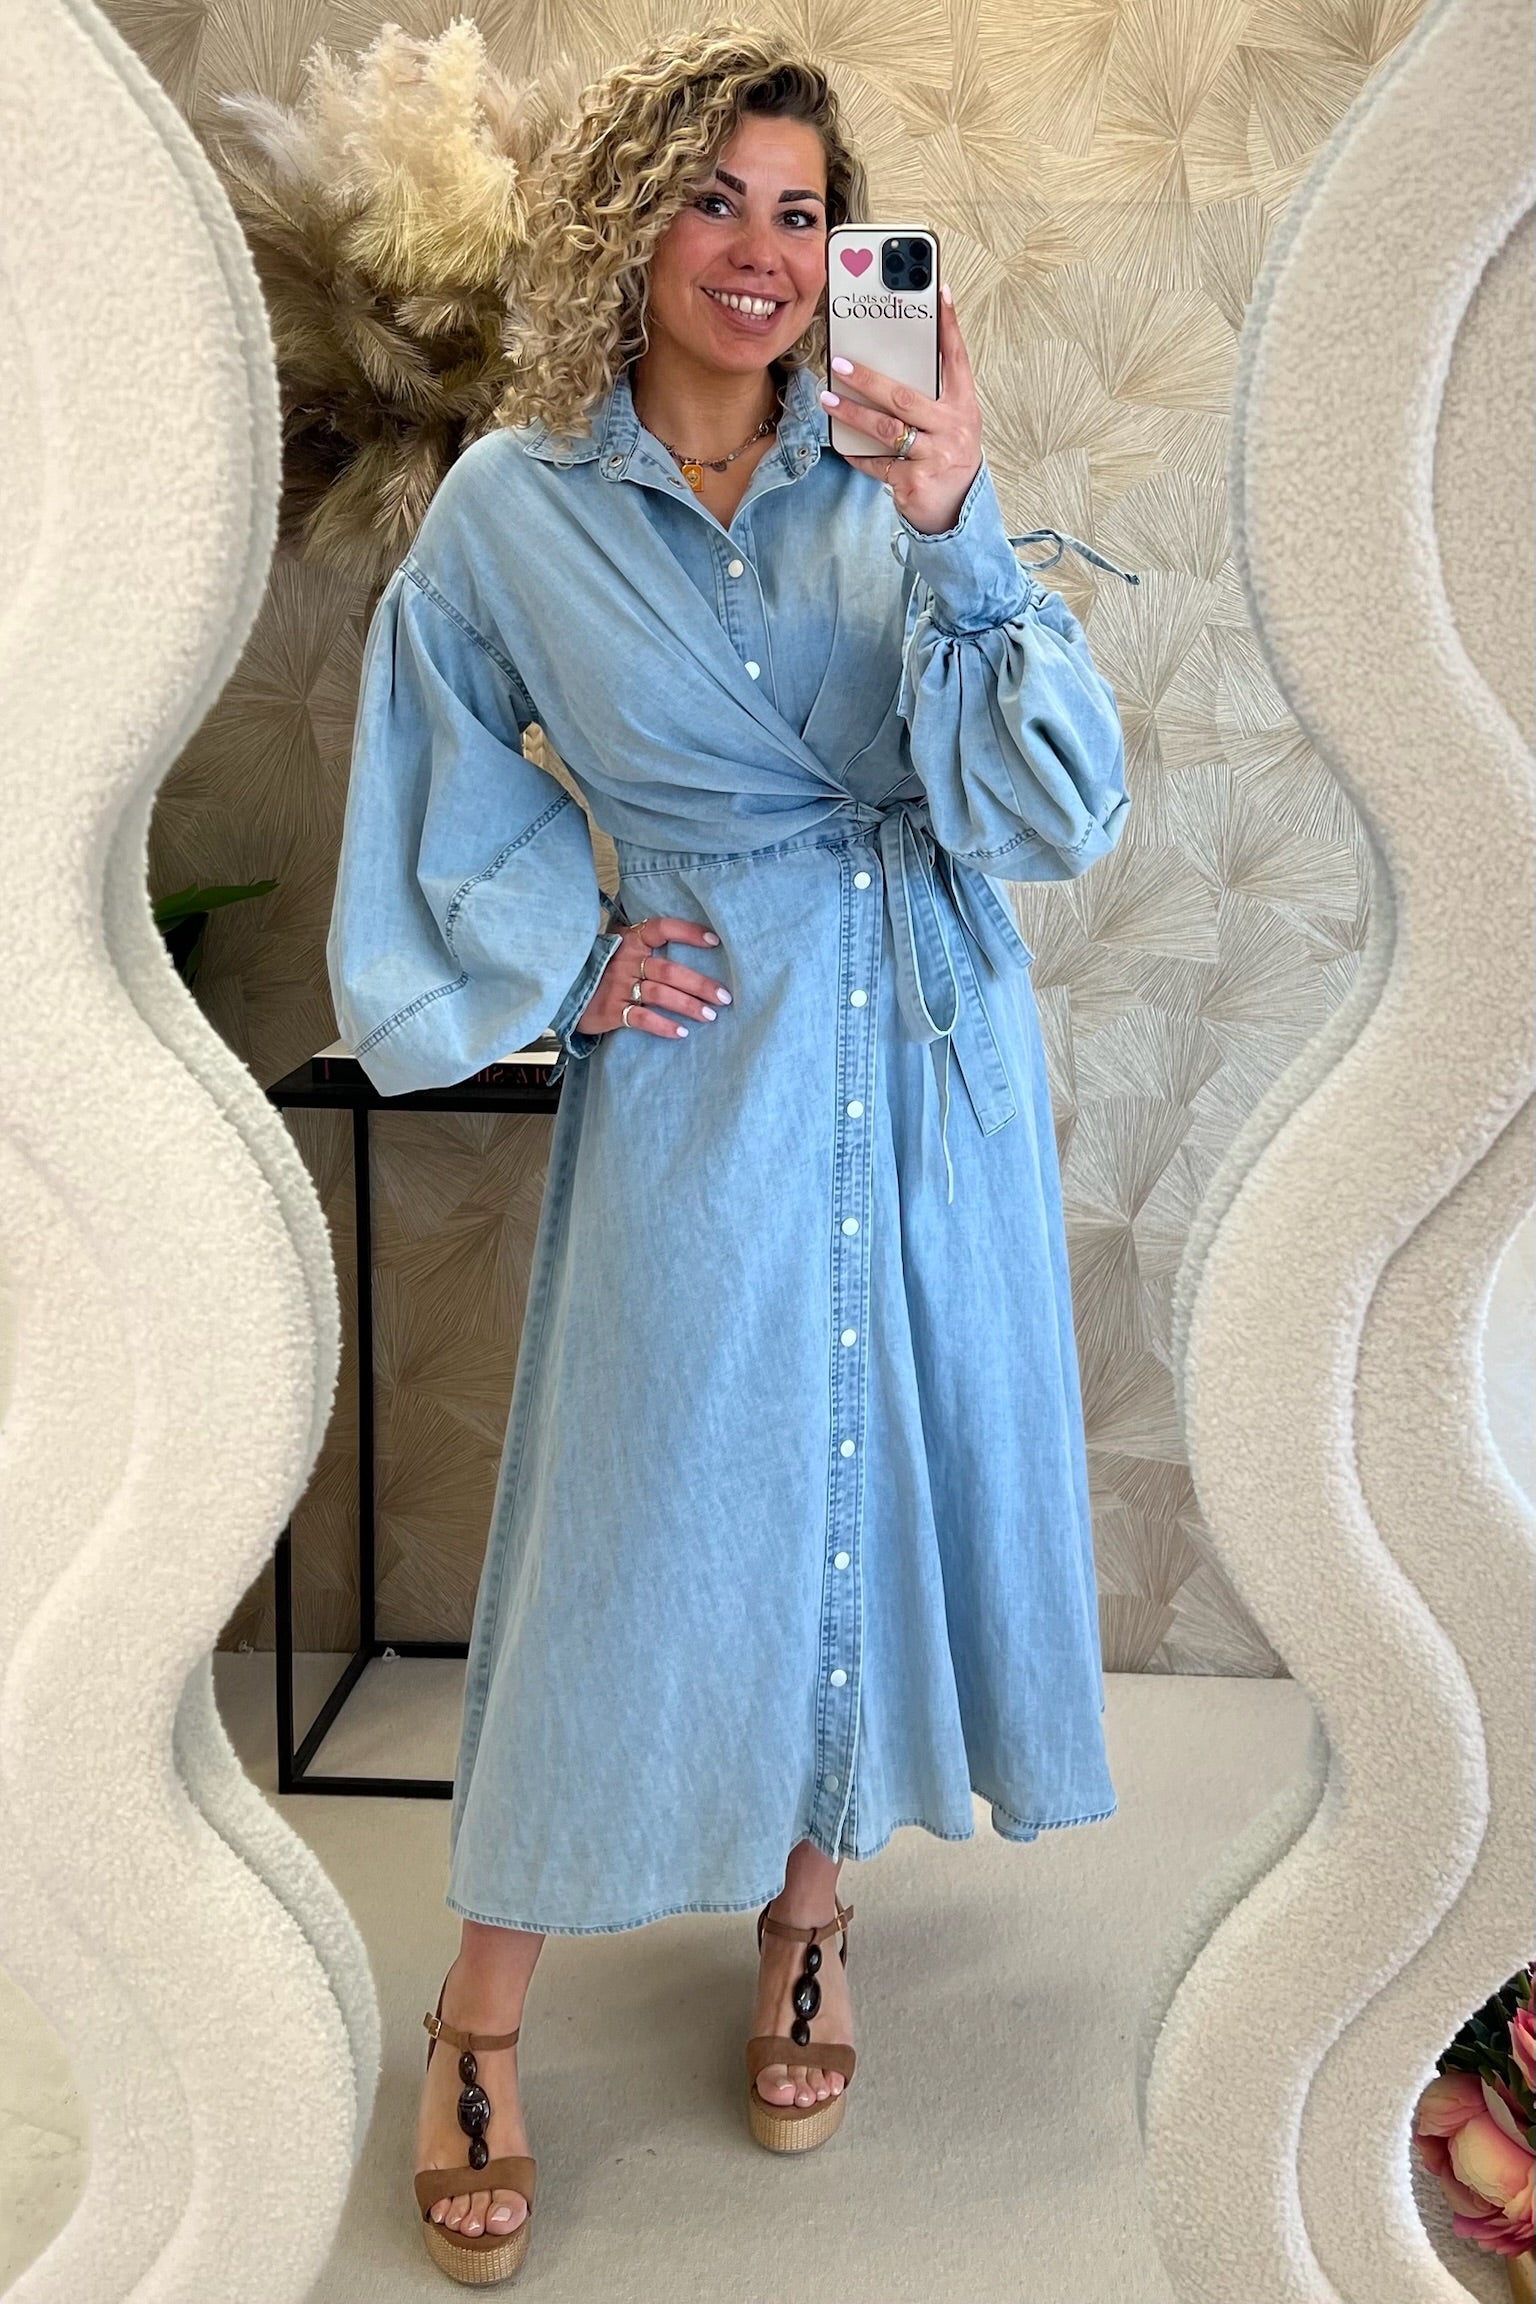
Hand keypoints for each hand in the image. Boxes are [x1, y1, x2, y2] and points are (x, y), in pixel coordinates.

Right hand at [577, 914, 732, 1038]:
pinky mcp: (611, 1010)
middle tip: (724, 997)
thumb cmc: (599, 967)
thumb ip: (643, 942)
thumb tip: (689, 941)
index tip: (715, 942)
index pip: (663, 928)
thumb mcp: (616, 945)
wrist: (561, 988)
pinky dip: (663, 1026)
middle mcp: (626, 960)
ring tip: (710, 1016)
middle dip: (700, 984)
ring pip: (660, 994)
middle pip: (669, 970)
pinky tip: (681, 1033)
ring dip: (689, 1006)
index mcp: (630, 939)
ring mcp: (618, 986)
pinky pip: (642, 1018)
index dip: (689, 932)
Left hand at [819, 284, 981, 534]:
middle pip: (904, 397)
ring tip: (828, 401)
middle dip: (868, 379)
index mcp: (963, 406)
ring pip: (886, 430)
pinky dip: (857, 454)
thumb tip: (889, 364)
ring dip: (852, 414)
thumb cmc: (947, 456)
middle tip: (840, 365)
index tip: (937, 292)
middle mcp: (952, 428)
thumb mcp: (950, 422)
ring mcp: (935, 457)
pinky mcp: (915, 482)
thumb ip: (931, 395)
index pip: (957, 358)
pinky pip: (877, 463)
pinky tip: (842, 444)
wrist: (958, 510)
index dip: (948, 325)